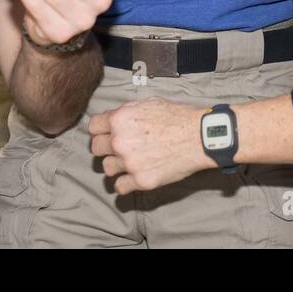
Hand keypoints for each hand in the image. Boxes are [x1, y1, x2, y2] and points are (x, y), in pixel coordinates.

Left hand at [88, 98, 214, 194]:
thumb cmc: (177, 118)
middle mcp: (120, 141)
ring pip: (107, 168)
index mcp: (120, 119)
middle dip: (106, 148)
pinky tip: (133, 177)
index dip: (100, 129)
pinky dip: (125, 184)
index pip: (93, 127)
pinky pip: (119, 187)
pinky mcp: (141, 181)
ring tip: (130, 162)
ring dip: (116, 166)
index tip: (106, 133)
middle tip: (120, 148)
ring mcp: (129, 163)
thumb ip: (125, 112)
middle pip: (96, 148)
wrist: (199, 137)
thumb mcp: (148, 104)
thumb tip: (112, 119)